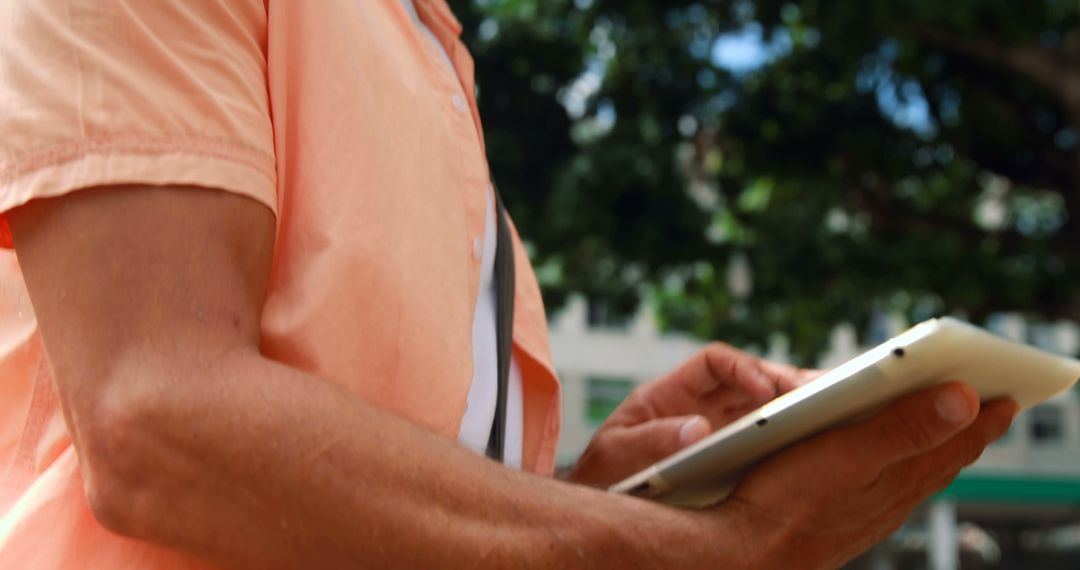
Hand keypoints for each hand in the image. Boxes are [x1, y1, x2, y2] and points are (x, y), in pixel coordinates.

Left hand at [570, 343, 818, 486]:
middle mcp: (701, 403)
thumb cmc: (605, 470)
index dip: (742, 367)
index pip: (715, 362)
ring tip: (833, 409)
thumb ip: (652, 438)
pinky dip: (793, 434)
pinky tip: (819, 440)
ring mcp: (720, 427)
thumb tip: (698, 430)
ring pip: (766, 404)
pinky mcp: (734, 454)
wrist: (605, 497)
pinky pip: (769, 436)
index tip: (763, 388)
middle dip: (784, 381)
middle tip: (817, 392)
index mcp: (673, 391)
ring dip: (797, 403)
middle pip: (751, 379)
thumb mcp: (619, 452)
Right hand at [692, 382, 1017, 569]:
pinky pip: (887, 489)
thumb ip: (906, 426)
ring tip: (948, 431)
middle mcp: (891, 497)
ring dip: (936, 449)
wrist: (747, 554)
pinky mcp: (843, 516)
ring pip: (916, 476)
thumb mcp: (848, 453)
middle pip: (942, 459)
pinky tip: (887, 466)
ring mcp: (868, 510)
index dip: (984, 417)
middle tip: (990, 409)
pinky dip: (901, 468)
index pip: (957, 442)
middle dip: (967, 431)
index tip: (1007, 396)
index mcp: (899, 475)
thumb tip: (964, 399)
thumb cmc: (787, 505)